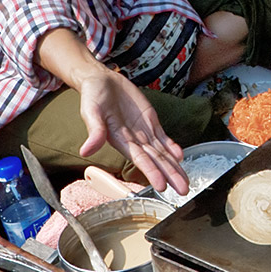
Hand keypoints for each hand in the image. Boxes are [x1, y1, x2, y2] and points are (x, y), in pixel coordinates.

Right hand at [74, 68, 187, 195]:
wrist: (101, 81)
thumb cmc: (93, 96)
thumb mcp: (91, 110)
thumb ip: (94, 131)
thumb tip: (86, 151)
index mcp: (120, 140)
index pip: (139, 159)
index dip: (151, 172)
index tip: (162, 186)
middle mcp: (134, 140)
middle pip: (155, 160)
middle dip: (170, 175)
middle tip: (183, 190)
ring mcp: (143, 132)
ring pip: (162, 152)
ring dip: (174, 167)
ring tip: (184, 181)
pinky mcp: (150, 122)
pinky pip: (163, 138)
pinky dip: (172, 147)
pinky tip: (180, 157)